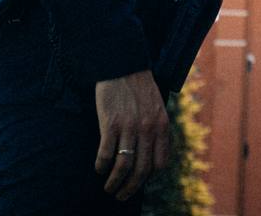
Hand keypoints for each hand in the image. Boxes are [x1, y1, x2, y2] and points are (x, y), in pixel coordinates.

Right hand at [95, 70, 169, 200]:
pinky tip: (99, 169)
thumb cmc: (139, 87)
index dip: (149, 177)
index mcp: (161, 125)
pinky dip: (101, 166)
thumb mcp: (157, 106)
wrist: (123, 64)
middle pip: (141, 171)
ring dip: (115, 183)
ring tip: (109, 188)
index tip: (139, 181)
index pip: (159, 164)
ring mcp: (129, 127)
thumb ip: (157, 129)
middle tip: (121, 196)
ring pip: (123, 167)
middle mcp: (147, 128)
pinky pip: (105, 154)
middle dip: (130, 189)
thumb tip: (152, 155)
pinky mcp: (110, 123)